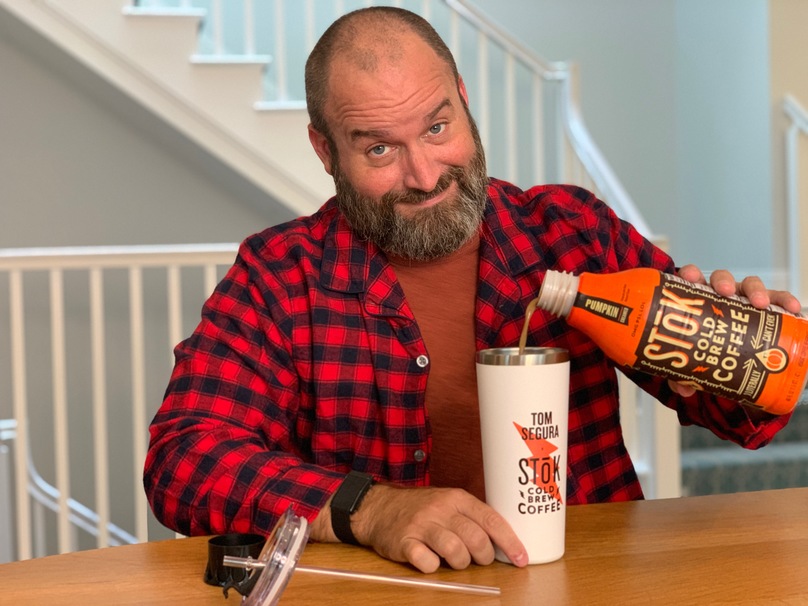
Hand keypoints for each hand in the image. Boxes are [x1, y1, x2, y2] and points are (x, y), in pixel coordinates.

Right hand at [345, 484, 526, 572]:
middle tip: (478, 559)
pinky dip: (433, 567)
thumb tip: (503, 542)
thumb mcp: (448, 502)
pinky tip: (430, 559)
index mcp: (457, 498)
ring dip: (460, 563)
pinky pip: (427, 562)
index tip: (522, 558)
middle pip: (475, 538)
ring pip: (455, 551)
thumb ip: (472, 517)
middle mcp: (440, 509)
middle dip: (483, 556)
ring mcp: (421, 525)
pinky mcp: (404, 542)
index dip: (510, 542)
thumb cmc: (421, 508)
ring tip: (454, 560)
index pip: (491, 519)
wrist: (379, 507)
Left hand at [668, 264, 802, 398]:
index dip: (691, 274)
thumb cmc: (709, 352)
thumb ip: (683, 375)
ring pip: (751, 285)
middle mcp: (722, 296)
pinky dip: (786, 302)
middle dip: (723, 281)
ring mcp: (746, 299)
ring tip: (761, 303)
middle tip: (725, 292)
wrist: (736, 361)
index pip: (693, 280)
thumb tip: (684, 389)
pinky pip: (780, 300)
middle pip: (722, 279)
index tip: (690, 277)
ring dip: (756, 290)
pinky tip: (794, 310)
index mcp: (699, 301)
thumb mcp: (693, 363)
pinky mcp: (770, 308)